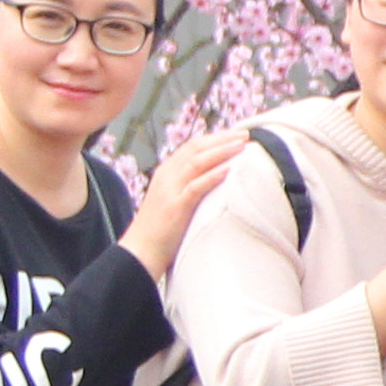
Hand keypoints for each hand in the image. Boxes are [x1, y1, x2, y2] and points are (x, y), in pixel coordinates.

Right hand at [118, 127, 258, 271]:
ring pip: (197, 161)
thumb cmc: (161, 230)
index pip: (192, 146)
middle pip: (196, 148)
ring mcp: (170, 190)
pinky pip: (196, 186)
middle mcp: (167, 176)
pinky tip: (229, 169)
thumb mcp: (174, 201)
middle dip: (222, 139)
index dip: (215, 138)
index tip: (235, 134)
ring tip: (242, 145)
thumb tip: (216, 179)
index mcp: (167, 172)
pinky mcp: (175, 207)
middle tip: (244, 134)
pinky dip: (213, 176)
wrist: (140, 251)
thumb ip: (190, 187)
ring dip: (221, 151)